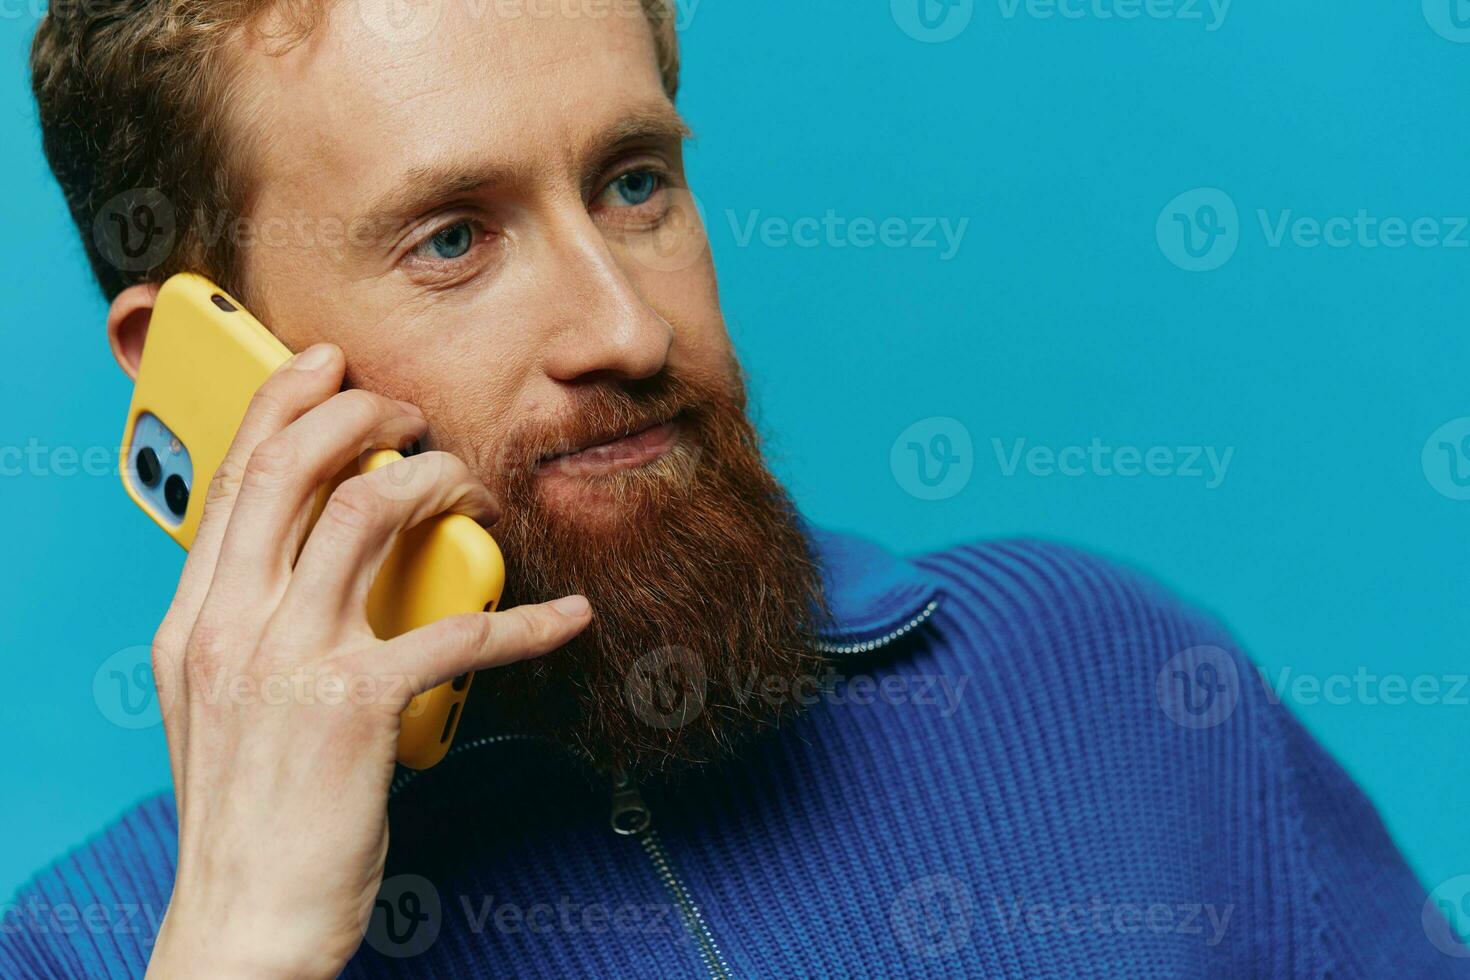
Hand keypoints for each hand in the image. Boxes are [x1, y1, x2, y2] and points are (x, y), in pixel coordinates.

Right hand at [143, 343, 590, 977]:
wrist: (244, 918)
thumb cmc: (247, 812)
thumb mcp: (216, 703)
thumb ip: (250, 625)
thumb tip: (309, 561)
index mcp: (193, 620)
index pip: (233, 479)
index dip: (281, 404)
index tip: (325, 364)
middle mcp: (230, 626)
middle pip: (295, 470)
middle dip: (365, 416)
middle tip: (416, 418)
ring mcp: (291, 661)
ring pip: (370, 513)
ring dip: (437, 482)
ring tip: (473, 490)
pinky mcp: (358, 705)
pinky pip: (460, 632)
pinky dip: (526, 621)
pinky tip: (564, 618)